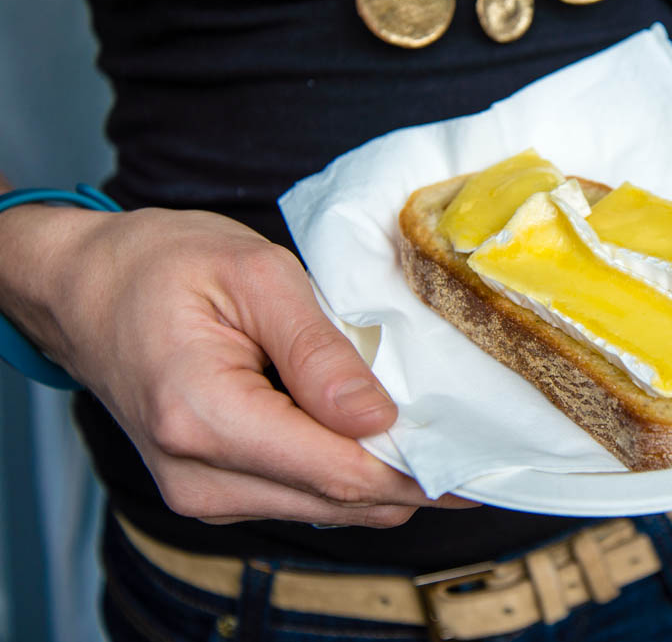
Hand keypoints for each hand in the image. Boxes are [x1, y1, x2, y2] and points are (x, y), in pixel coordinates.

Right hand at [21, 206, 473, 525]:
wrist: (84, 288)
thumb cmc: (162, 265)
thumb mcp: (254, 275)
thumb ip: (317, 352)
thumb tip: (378, 418)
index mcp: (204, 418)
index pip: (341, 473)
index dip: (422, 470)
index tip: (485, 456)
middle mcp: (200, 477)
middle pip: (342, 502)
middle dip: (416, 476)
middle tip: (480, 441)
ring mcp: (202, 493)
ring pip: (329, 508)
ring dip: (386, 476)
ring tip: (438, 432)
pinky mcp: (213, 490)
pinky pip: (303, 496)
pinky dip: (349, 472)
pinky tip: (380, 434)